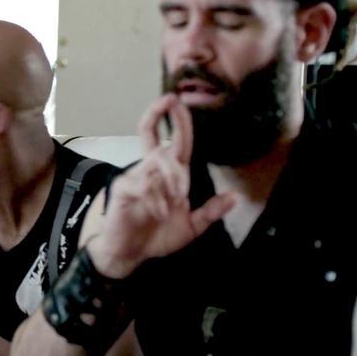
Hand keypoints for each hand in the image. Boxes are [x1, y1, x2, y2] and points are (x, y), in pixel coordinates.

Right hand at [89, 94, 235, 278]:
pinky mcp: (123, 191)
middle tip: (170, 100)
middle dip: (160, 115)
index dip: (176, 120)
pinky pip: (143, 185)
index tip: (177, 99)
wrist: (130, 256)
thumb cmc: (156, 238)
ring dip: (172, 178)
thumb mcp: (191, 227)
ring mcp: (134, 179)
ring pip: (156, 161)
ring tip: (176, 202)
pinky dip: (156, 199)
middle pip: (151, 135)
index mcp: (169, 176)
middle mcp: (150, 172)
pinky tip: (160, 213)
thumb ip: (210, 212)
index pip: (174, 141)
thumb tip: (234, 198)